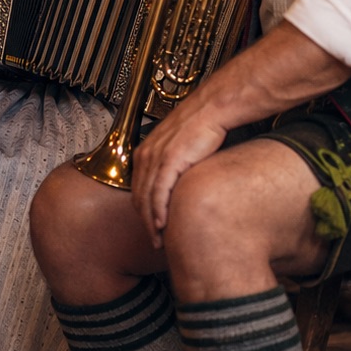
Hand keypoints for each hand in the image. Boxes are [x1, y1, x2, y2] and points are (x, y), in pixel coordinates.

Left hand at [130, 92, 227, 249]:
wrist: (212, 109)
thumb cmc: (201, 128)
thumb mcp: (181, 149)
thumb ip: (174, 168)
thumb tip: (179, 190)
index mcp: (146, 152)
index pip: (138, 190)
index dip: (143, 212)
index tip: (151, 229)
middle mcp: (146, 154)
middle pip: (139, 197)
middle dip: (144, 222)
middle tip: (154, 241)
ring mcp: (155, 157)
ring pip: (146, 197)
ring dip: (150, 222)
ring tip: (158, 239)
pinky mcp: (169, 159)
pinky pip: (159, 191)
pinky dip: (158, 210)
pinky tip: (162, 225)